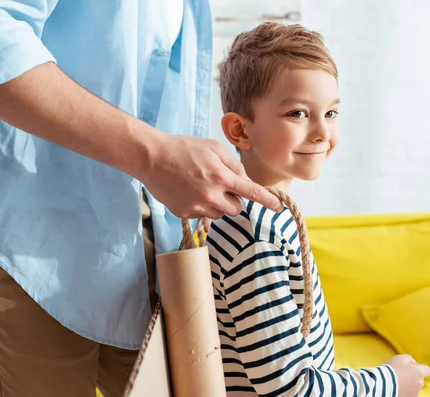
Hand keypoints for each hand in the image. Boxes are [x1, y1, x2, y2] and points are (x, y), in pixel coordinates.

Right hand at [142, 135, 282, 219]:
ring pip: (219, 214)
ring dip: (217, 204)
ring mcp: (196, 206)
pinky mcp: (184, 214)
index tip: (278, 207)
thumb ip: (233, 164)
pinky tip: (189, 192)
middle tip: (219, 184)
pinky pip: (202, 215)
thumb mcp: (212, 147)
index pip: (251, 192)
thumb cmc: (183, 148)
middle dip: (233, 198)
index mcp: (221, 176)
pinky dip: (200, 206)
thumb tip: (245, 180)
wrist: (151, 158)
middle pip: (236, 208)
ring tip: (201, 187)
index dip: (267, 201)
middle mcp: (211, 195)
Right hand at [385, 354, 429, 396]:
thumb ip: (410, 359)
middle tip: (401, 375)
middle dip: (412, 378)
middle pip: (419, 380)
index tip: (412, 368)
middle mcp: (420, 384)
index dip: (420, 368)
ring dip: (408, 386)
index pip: (427, 370)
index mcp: (419, 372)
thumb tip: (413, 363)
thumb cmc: (392, 369)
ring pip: (413, 388)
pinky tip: (395, 389)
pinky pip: (408, 395)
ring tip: (396, 383)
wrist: (383, 384)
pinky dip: (404, 393)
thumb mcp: (400, 358)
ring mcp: (414, 393)